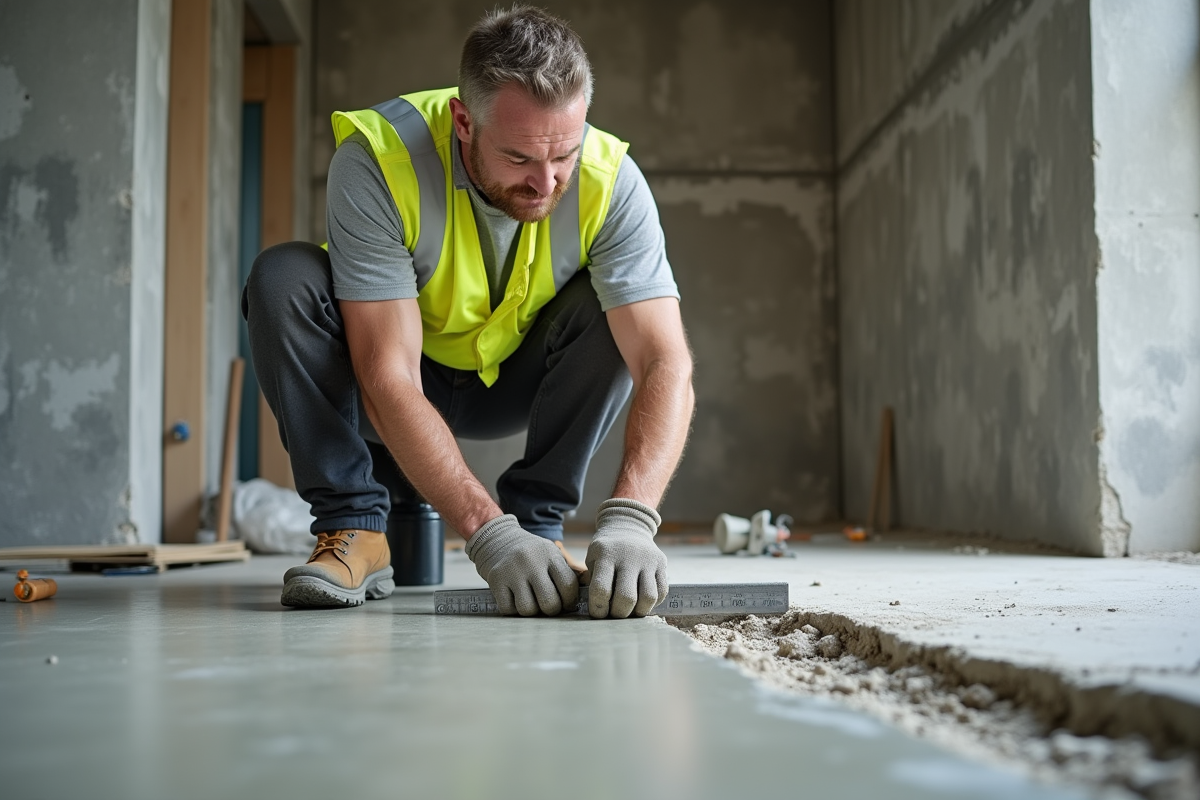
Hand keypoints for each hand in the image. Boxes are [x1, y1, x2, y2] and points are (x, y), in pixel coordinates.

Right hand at [466, 515, 578, 615]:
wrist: (499, 539)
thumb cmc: (531, 554)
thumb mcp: (550, 554)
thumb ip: (564, 574)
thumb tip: (576, 604)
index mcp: (549, 554)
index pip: (568, 586)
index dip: (570, 601)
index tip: (565, 603)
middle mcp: (531, 562)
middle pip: (549, 602)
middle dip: (551, 610)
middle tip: (548, 605)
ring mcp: (512, 571)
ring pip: (528, 609)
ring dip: (531, 611)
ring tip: (531, 601)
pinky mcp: (496, 579)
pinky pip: (508, 609)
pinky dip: (513, 610)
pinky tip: (515, 599)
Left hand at [586, 499, 668, 618]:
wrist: (628, 526)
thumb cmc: (606, 550)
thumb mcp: (593, 559)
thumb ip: (593, 581)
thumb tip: (598, 610)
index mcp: (606, 554)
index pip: (601, 589)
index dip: (598, 608)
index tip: (598, 613)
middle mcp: (629, 556)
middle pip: (626, 597)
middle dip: (619, 613)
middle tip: (614, 614)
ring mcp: (648, 560)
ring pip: (648, 597)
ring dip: (638, 612)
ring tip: (630, 611)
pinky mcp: (661, 563)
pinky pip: (662, 591)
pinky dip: (653, 603)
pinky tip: (642, 602)